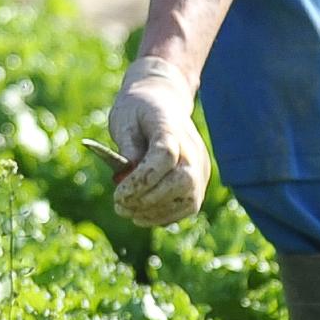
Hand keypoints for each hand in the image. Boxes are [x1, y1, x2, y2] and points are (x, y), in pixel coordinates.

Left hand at [106, 63, 208, 226]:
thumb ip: (128, 145)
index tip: (118, 193)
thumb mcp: (125, 119)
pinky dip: (163, 216)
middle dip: (148, 200)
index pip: (165, 156)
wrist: (163, 103)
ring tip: (126, 211)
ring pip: (187, 200)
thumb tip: (128, 172)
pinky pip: (186, 207)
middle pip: (182, 181)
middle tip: (119, 205)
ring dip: (154, 212)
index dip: (142, 180)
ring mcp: (200, 169)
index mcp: (171, 128)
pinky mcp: (199, 184)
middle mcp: (193, 150)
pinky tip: (140, 215)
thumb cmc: (138, 111)